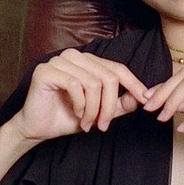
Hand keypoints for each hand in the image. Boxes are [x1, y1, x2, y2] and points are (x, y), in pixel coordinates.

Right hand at [10, 49, 149, 142]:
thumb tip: (142, 96)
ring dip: (94, 109)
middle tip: (103, 126)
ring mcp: (59, 60)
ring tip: (87, 123)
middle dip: (109, 105)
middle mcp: (74, 56)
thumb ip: (119, 104)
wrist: (37, 128)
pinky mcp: (46, 71)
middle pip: (108, 77)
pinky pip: (75, 85)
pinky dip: (80, 105)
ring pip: (93, 83)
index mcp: (87, 61)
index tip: (146, 100)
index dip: (134, 83)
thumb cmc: (66, 117)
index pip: (117, 68)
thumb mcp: (99, 112)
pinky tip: (76, 114)